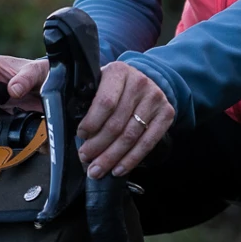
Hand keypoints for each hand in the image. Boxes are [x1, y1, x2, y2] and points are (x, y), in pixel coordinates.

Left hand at [76, 62, 172, 179]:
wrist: (146, 79)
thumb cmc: (115, 85)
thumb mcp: (99, 80)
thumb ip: (86, 97)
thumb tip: (73, 128)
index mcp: (118, 72)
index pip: (105, 102)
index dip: (92, 123)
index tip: (81, 136)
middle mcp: (139, 83)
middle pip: (117, 123)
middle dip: (99, 146)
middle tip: (85, 159)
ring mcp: (155, 99)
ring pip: (131, 136)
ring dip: (112, 157)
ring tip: (98, 169)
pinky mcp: (167, 113)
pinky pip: (148, 143)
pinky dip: (131, 159)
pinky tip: (118, 169)